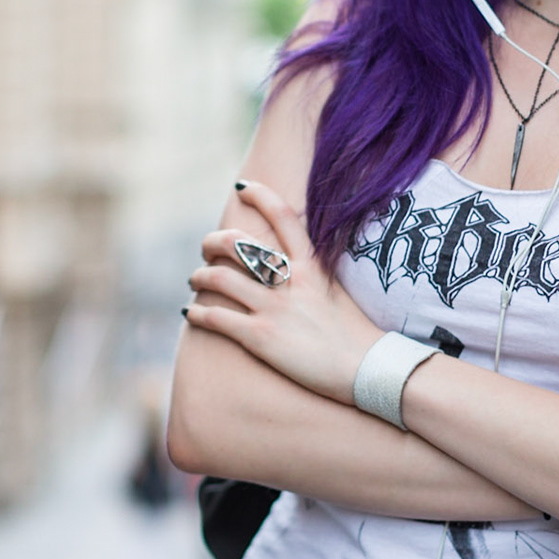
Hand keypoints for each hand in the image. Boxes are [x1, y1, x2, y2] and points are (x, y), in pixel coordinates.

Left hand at [183, 181, 384, 404]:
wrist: (367, 371)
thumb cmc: (356, 335)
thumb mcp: (337, 290)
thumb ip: (313, 273)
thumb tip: (292, 264)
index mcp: (311, 266)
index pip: (284, 216)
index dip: (261, 195)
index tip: (242, 188)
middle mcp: (290, 281)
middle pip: (237, 244)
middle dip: (213, 241)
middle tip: (207, 249)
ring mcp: (273, 308)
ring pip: (219, 278)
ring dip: (199, 277)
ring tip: (194, 281)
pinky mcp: (260, 337)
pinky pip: (215, 318)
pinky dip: (197, 313)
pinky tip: (190, 314)